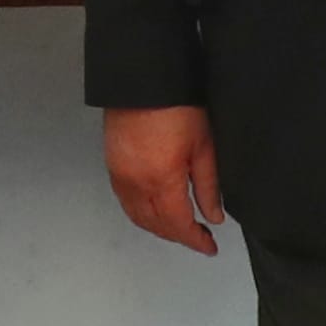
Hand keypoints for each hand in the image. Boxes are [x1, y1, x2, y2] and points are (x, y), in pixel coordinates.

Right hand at [103, 105, 224, 254]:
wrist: (142, 78)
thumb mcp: (203, 146)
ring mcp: (120, 175)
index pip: (179, 225)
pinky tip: (154, 210)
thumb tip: (213, 215)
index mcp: (162, 181)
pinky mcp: (111, 164)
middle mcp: (136, 183)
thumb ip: (208, 186)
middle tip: (200, 237)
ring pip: (138, 217)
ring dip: (159, 228)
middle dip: (179, 236)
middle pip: (156, 225)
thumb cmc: (175, 105)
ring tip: (180, 226)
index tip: (209, 247)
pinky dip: (140, 213)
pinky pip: (125, 201)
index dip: (195, 240)